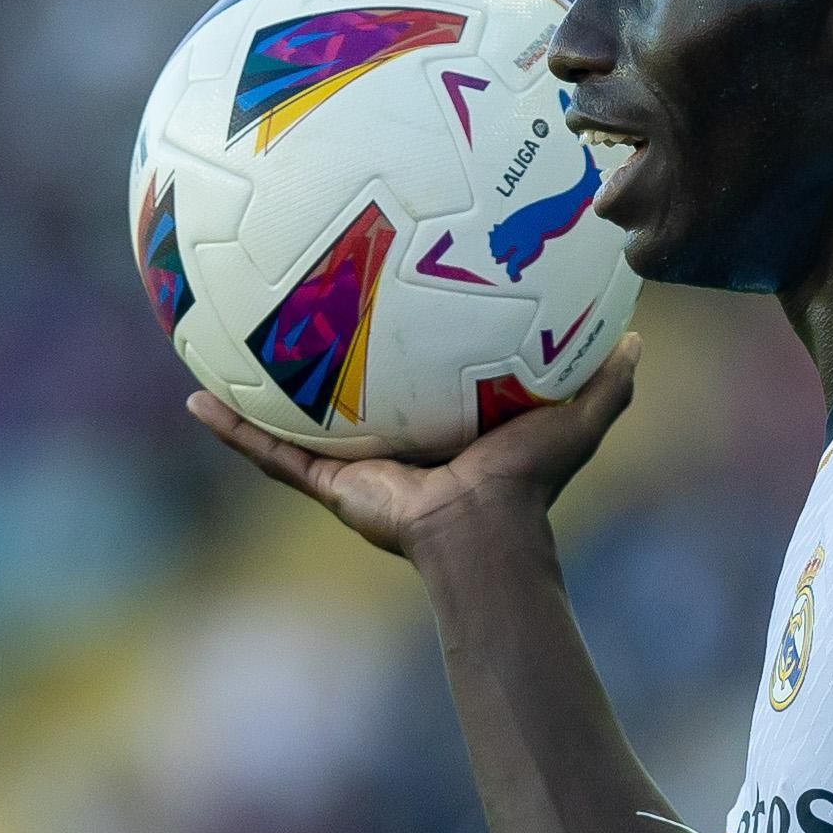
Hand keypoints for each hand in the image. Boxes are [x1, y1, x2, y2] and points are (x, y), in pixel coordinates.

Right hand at [188, 335, 640, 559]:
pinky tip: (195, 400)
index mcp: (440, 426)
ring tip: (214, 346)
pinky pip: (270, 454)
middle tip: (288, 304)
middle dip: (317, 359)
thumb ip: (608, 381)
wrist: (486, 534)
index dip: (397, 340)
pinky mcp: (330, 484)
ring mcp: (353, 467)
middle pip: (345, 394)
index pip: (413, 374)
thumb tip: (637, 336)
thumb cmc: (530, 484)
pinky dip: (233, 430)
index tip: (377, 297)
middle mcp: (390, 444)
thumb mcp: (576, 418)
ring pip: (292, 421)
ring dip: (256, 391)